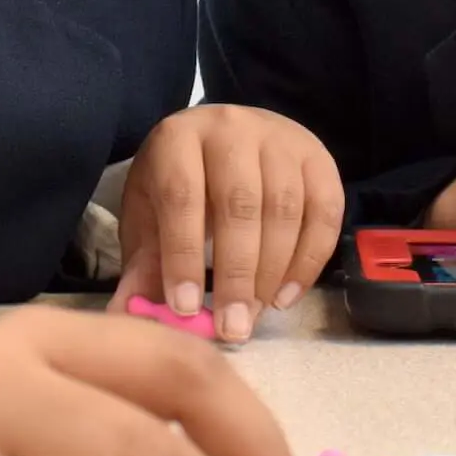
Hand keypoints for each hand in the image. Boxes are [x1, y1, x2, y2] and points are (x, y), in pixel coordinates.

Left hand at [107, 106, 344, 343]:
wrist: (226, 136)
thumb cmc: (181, 183)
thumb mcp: (151, 215)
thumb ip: (144, 264)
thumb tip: (129, 316)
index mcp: (178, 138)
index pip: (182, 196)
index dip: (184, 255)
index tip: (186, 308)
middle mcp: (232, 128)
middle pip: (240, 204)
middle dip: (236, 274)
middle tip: (232, 327)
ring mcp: (281, 139)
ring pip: (285, 210)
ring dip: (272, 272)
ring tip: (254, 315)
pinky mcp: (319, 157)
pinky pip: (326, 212)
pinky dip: (309, 262)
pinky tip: (286, 296)